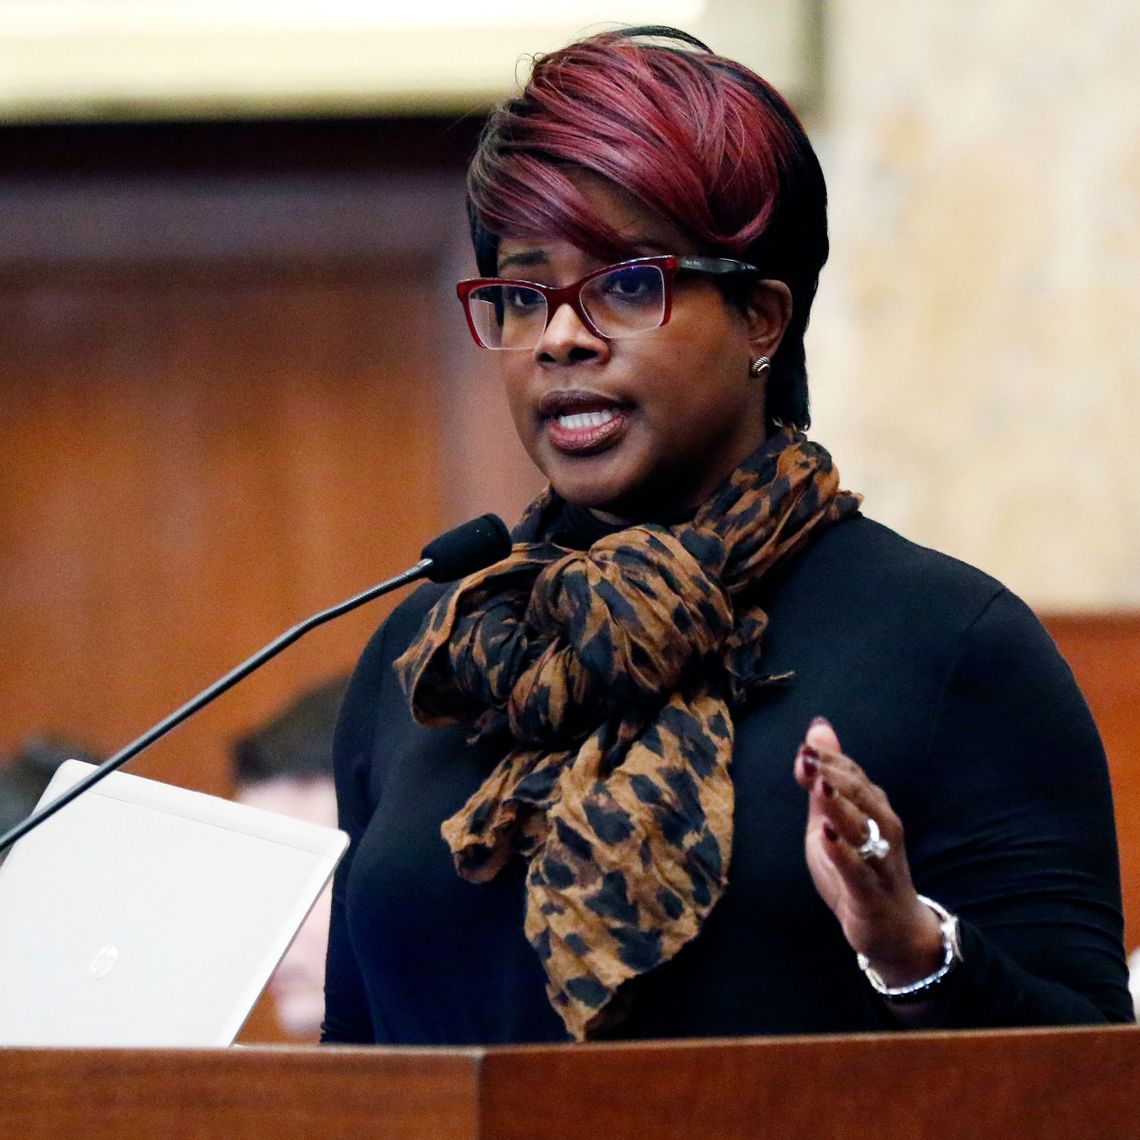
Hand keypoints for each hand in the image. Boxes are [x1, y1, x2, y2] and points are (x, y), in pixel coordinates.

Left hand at [793, 718, 942, 986]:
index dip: (828, 761)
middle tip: (804, 759)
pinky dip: (842, 853)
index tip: (802, 750)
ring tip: (819, 786)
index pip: (852, 774)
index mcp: (873, 806)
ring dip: (840, 806)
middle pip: (860, 795)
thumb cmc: (860, 865)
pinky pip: (857, 870)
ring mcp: (880, 860)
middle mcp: (882, 827)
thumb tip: (817, 729)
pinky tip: (825, 836)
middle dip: (831, 775)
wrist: (893, 927)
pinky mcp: (871, 892)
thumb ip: (825, 776)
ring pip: (862, 828)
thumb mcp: (835, 817)